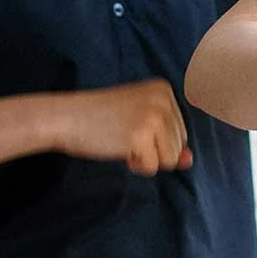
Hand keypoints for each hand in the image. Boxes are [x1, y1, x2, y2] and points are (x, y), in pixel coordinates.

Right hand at [58, 80, 192, 176]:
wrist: (67, 117)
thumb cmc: (101, 120)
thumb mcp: (140, 122)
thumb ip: (168, 139)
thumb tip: (189, 161)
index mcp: (164, 90)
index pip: (181, 132)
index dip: (156, 140)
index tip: (131, 125)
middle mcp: (163, 99)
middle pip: (178, 146)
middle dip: (153, 150)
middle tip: (124, 133)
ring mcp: (154, 116)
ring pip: (169, 159)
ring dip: (145, 158)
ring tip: (122, 139)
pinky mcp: (142, 135)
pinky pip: (152, 167)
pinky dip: (135, 165)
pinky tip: (118, 147)